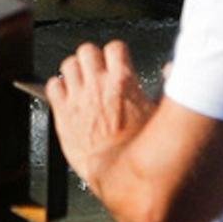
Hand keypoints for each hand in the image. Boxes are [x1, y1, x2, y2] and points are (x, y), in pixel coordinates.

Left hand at [44, 39, 157, 193]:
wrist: (118, 174)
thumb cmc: (141, 150)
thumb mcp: (160, 114)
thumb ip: (164, 88)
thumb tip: (170, 71)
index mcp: (123, 81)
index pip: (115, 47)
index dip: (116, 54)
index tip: (117, 62)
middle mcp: (98, 84)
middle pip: (87, 50)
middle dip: (92, 59)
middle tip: (96, 71)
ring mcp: (78, 96)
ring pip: (68, 64)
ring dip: (74, 71)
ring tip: (80, 82)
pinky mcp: (62, 112)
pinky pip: (52, 85)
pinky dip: (58, 88)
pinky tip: (66, 96)